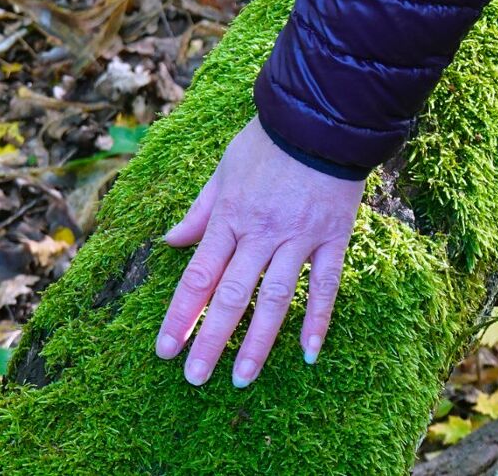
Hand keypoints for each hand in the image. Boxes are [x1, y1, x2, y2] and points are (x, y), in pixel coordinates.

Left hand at [155, 115, 365, 386]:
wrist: (321, 119)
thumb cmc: (268, 142)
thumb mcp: (223, 169)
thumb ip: (199, 210)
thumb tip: (169, 241)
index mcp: (229, 217)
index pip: (198, 275)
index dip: (180, 315)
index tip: (164, 350)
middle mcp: (260, 233)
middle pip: (232, 295)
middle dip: (211, 339)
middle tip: (195, 378)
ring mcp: (298, 238)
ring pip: (275, 298)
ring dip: (258, 341)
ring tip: (242, 378)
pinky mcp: (332, 238)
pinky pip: (325, 284)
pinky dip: (319, 319)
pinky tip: (310, 353)